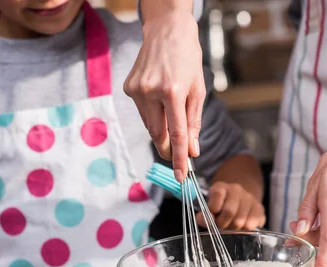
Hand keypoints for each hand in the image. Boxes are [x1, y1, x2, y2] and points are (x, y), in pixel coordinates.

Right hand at [124, 9, 204, 181]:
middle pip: (158, 135)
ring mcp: (136, 90)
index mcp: (172, 91)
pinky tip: (159, 98)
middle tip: (178, 154)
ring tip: (171, 110)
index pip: (177, 135)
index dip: (180, 159)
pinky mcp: (128, 88)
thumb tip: (192, 150)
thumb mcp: (198, 89)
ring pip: (149, 125)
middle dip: (168, 148)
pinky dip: (152, 113)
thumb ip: (193, 122)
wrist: (166, 29)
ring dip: (161, 128)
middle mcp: (151, 91)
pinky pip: (142, 112)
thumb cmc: (187, 58)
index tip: (182, 176)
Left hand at [198, 182, 265, 229]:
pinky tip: (241, 225)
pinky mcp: (259, 209)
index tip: (212, 217)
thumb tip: (206, 220)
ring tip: (230, 225)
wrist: (238, 202)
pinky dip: (244, 230)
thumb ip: (203, 217)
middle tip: (221, 226)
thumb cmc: (220, 208)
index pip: (217, 196)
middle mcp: (236, 190)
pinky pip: (251, 225)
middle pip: (229, 212)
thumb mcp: (208, 209)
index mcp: (220, 187)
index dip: (213, 211)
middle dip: (222, 224)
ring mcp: (249, 198)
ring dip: (233, 228)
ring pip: (240, 221)